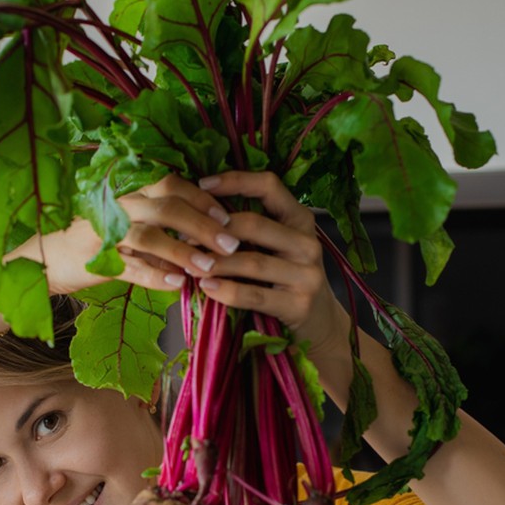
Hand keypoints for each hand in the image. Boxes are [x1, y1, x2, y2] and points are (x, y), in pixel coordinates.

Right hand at [6, 174, 240, 295]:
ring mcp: (103, 232)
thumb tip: (203, 237)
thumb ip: (160, 229)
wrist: (42, 260)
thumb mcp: (127, 228)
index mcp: (128, 192)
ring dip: (182, 251)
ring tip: (208, 267)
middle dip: (202, 224)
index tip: (228, 217)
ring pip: (149, 235)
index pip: (170, 184)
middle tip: (231, 244)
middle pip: (166, 206)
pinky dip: (155, 276)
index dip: (202, 198)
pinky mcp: (94, 260)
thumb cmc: (92, 243)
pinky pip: (129, 267)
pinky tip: (177, 285)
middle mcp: (116, 205)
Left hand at [190, 171, 348, 361]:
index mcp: (301, 220)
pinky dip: (227, 291)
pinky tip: (207, 288)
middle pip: (254, 225)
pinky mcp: (299, 305)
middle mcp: (308, 243)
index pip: (269, 186)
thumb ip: (255, 229)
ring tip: (189, 265)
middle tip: (184, 237)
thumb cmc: (288, 281)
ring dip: (215, 263)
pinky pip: (254, 295)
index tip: (201, 185)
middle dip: (214, 230)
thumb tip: (202, 209)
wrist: (320, 324)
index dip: (235, 181)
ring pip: (252, 262)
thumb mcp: (279, 248)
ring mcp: (307, 275)